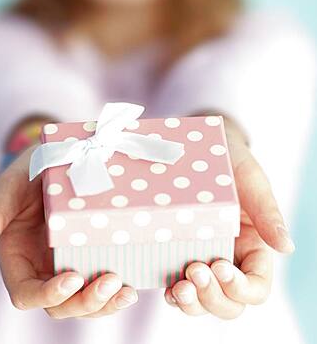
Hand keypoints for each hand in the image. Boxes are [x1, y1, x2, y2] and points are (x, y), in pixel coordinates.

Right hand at [0, 146, 137, 318]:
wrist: (62, 159)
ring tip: (128, 292)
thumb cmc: (32, 171)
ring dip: (106, 303)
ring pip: (84, 300)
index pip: (26, 294)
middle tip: (111, 283)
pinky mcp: (91, 255)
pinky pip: (102, 281)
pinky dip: (117, 288)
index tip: (71, 279)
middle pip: (61, 304)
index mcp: (19, 257)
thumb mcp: (12, 185)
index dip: (47, 294)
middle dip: (85, 302)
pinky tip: (135, 279)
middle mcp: (44, 266)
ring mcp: (69, 263)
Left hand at [164, 116, 294, 318]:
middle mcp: (230, 260)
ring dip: (193, 303)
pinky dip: (176, 294)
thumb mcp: (251, 182)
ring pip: (204, 301)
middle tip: (194, 271)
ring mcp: (204, 260)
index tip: (221, 267)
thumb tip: (286, 248)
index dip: (241, 288)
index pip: (256, 286)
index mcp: (253, 248)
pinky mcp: (180, 255)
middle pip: (230, 302)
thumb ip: (267, 212)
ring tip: (179, 288)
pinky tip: (167, 287)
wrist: (201, 152)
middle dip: (213, 296)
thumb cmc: (232, 164)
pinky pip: (181, 286)